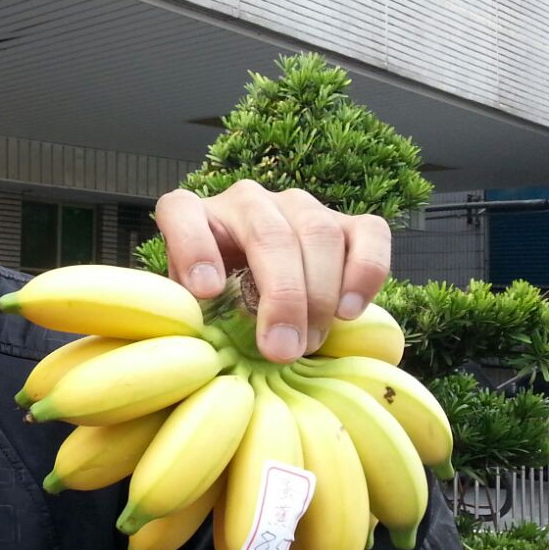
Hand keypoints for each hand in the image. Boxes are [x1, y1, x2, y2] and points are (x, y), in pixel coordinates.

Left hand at [153, 181, 391, 362]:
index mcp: (192, 213)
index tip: (207, 292)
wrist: (255, 289)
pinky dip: (366, 272)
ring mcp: (297, 205)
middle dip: (281, 297)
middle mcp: (245, 200)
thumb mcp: (192, 306)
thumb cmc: (217, 300)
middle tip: (281, 350)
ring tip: (310, 342)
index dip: (193, 248)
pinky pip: (369, 233)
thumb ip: (191, 315)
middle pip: (270, 234)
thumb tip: (206, 346)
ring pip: (319, 234)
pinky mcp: (344, 220)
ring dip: (320, 295)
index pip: (181, 211)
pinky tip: (350, 311)